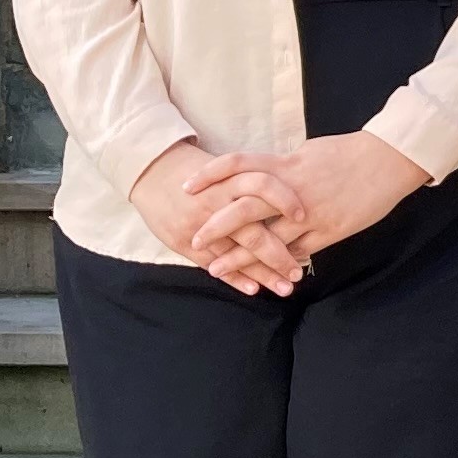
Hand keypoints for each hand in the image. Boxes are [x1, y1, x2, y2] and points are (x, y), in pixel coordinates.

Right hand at [132, 139, 305, 294]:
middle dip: (280, 254)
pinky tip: (253, 289)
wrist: (151, 169)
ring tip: (285, 287)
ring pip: (237, 253)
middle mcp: (215, 203)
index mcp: (228, 179)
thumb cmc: (196, 169)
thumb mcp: (225, 168)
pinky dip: (234, 278)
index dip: (286, 201)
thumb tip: (289, 198)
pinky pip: (213, 263)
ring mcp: (199, 225)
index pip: (264, 187)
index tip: (306, 218)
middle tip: (299, 271)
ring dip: (263, 273)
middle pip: (254, 231)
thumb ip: (250, 183)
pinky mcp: (184, 241)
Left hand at [186, 132, 428, 265]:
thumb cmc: (350, 151)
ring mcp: (310, 214)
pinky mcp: (329, 231)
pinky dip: (278, 264)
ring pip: (267, 240)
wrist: (389, 160)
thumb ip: (283, 166)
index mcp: (286, 164)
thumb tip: (263, 173)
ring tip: (216, 269)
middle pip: (244, 209)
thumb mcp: (309, 152)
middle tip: (194, 240)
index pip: (238, 165)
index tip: (187, 186)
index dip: (210, 175)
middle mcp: (292, 190)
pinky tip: (263, 275)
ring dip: (239, 257)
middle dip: (216, 227)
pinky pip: (298, 252)